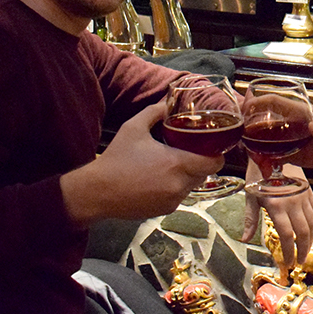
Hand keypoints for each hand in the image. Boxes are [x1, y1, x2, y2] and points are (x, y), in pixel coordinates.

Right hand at [60, 102, 223, 226]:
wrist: (96, 192)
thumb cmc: (116, 158)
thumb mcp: (134, 127)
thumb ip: (154, 111)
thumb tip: (168, 101)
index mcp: (177, 164)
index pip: (215, 163)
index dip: (216, 154)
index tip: (209, 146)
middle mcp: (179, 185)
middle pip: (205, 174)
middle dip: (200, 163)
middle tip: (188, 152)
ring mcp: (172, 201)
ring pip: (192, 186)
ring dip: (187, 176)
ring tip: (171, 165)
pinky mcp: (164, 211)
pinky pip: (179, 197)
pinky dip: (174, 188)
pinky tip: (159, 179)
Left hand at [241, 159, 312, 278]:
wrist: (272, 149)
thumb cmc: (257, 173)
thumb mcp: (250, 195)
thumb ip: (250, 219)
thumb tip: (244, 239)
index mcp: (277, 206)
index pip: (287, 236)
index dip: (288, 253)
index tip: (286, 263)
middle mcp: (293, 203)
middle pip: (303, 233)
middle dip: (302, 251)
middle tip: (298, 262)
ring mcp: (303, 197)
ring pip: (312, 224)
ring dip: (310, 241)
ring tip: (306, 252)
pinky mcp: (309, 190)